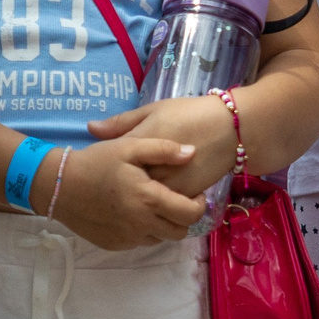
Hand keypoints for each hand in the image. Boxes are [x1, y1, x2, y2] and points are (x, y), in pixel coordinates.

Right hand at [50, 134, 207, 248]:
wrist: (59, 186)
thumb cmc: (97, 162)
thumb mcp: (130, 146)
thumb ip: (164, 149)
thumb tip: (192, 153)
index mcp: (148, 200)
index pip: (190, 214)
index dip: (199, 205)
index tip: (196, 194)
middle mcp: (141, 224)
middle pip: (179, 232)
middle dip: (184, 217)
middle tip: (177, 199)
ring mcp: (128, 238)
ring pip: (161, 239)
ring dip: (164, 225)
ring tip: (154, 204)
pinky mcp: (115, 245)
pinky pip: (140, 241)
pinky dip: (144, 230)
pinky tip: (133, 211)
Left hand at [88, 96, 237, 198]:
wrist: (229, 128)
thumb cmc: (188, 114)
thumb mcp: (153, 111)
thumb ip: (121, 122)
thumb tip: (90, 129)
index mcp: (139, 143)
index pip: (109, 162)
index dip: (104, 166)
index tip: (105, 165)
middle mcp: (150, 169)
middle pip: (124, 186)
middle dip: (118, 187)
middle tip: (117, 184)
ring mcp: (167, 186)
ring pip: (143, 200)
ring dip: (137, 199)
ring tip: (133, 194)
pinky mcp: (183, 197)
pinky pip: (163, 208)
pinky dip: (156, 205)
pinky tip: (154, 198)